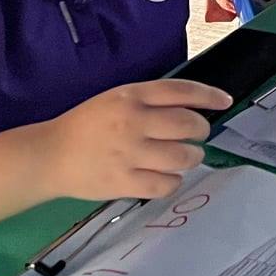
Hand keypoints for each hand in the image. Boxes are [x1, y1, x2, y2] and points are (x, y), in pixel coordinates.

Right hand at [39, 79, 226, 200]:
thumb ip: (150, 100)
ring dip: (193, 157)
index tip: (225, 101)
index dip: (209, 95)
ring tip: (186, 157)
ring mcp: (130, 154)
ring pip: (182, 157)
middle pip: (188, 125)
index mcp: (131, 96)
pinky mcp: (124, 182)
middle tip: (198, 135)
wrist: (50, 155)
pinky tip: (169, 176)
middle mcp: (134, 122)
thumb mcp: (116, 98)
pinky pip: (166, 184)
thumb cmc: (86, 124)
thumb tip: (190, 107)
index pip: (181, 91)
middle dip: (202, 130)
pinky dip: (174, 181)